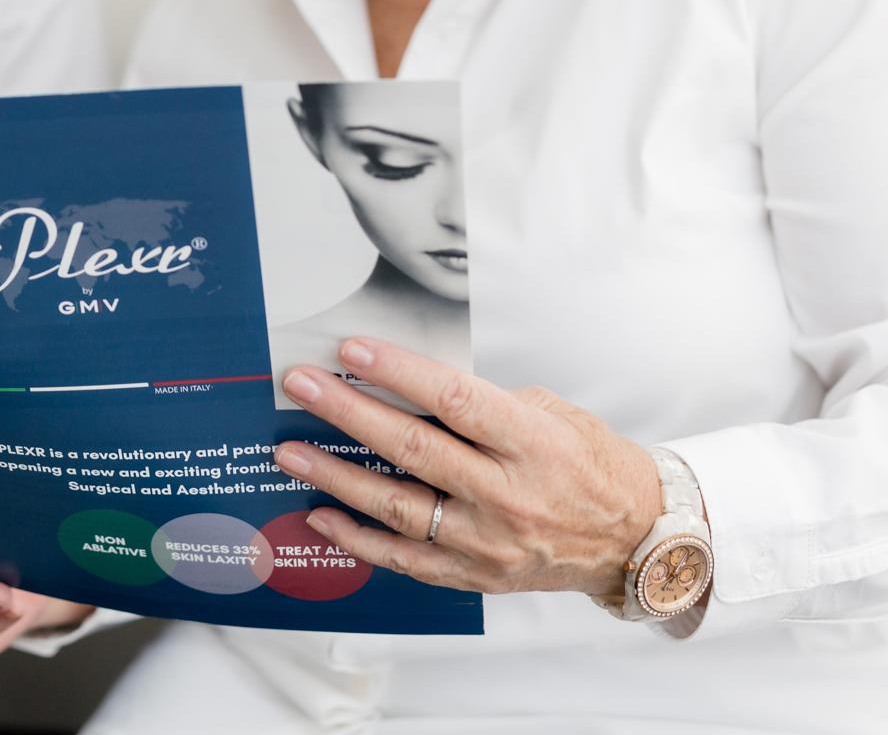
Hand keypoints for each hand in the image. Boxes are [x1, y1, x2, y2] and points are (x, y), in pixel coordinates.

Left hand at [274, 337, 662, 596]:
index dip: (398, 372)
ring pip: (398, 508)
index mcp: (533, 444)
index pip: (455, 400)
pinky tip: (321, 515)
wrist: (634, 539)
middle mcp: (508, 496)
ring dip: (336, 476)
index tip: (352, 349)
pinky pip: (405, 559)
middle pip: (413, 449)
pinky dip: (358, 540)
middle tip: (300, 386)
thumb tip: (411, 385)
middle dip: (347, 412)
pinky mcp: (475, 574)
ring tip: (290, 452)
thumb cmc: (591, 466)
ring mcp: (488, 542)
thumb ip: (483, 403)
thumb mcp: (550, 414)